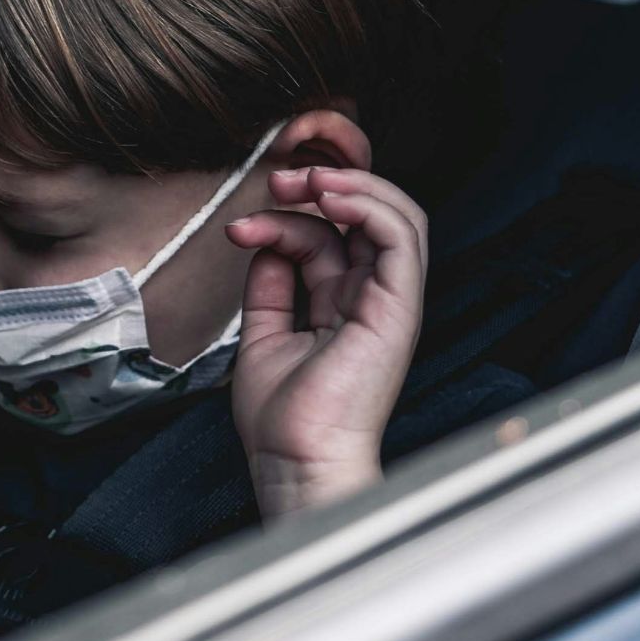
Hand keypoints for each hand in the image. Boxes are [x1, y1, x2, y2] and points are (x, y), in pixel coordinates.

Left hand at [224, 167, 428, 518]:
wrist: (295, 459)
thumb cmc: (283, 419)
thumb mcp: (263, 334)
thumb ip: (269, 287)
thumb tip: (264, 242)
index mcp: (343, 306)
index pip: (327, 237)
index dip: (283, 218)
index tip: (238, 227)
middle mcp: (371, 300)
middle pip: (365, 217)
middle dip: (321, 186)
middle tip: (276, 182)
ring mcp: (389, 303)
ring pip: (397, 216)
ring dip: (350, 185)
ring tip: (306, 181)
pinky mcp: (398, 309)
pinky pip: (401, 238)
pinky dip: (369, 206)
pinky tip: (330, 196)